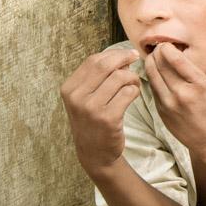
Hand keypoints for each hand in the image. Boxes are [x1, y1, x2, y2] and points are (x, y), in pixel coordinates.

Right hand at [60, 48, 140, 173]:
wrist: (94, 152)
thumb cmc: (93, 119)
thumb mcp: (85, 97)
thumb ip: (98, 76)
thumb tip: (123, 55)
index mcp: (69, 88)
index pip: (93, 60)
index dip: (114, 54)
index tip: (127, 55)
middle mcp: (77, 97)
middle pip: (106, 65)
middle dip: (125, 59)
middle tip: (136, 60)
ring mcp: (91, 108)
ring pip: (120, 77)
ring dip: (133, 78)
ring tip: (133, 85)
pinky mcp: (108, 118)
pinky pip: (129, 92)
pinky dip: (135, 91)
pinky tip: (133, 96)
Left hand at [144, 43, 205, 151]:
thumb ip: (189, 72)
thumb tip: (170, 53)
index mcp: (199, 84)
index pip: (175, 58)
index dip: (166, 48)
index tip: (166, 44)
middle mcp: (183, 93)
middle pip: (160, 65)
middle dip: (156, 53)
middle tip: (157, 48)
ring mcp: (169, 103)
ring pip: (152, 75)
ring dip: (150, 63)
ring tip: (152, 57)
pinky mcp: (161, 111)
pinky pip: (152, 88)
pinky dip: (152, 78)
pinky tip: (154, 73)